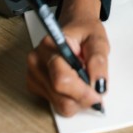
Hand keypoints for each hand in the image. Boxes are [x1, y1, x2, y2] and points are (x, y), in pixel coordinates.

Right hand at [26, 0, 109, 115]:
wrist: (75, 27)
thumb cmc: (85, 32)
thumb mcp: (98, 40)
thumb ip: (98, 61)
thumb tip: (99, 85)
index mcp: (50, 45)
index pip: (62, 79)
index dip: (82, 92)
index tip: (98, 93)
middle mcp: (37, 60)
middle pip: (60, 97)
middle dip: (83, 98)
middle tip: (95, 87)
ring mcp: (33, 74)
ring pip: (59, 105)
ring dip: (78, 100)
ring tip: (85, 80)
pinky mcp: (34, 84)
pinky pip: (56, 104)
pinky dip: (71, 100)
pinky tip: (75, 84)